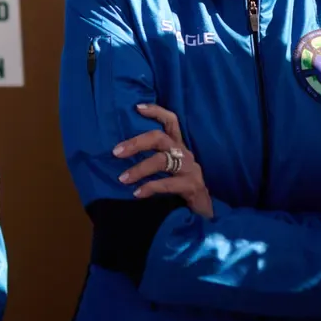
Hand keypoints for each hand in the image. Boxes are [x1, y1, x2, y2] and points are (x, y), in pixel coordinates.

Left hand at [113, 103, 212, 218]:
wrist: (204, 212)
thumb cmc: (180, 187)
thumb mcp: (168, 168)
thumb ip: (153, 158)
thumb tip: (121, 153)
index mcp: (178, 147)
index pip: (171, 121)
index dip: (156, 111)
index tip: (137, 107)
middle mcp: (184, 153)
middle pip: (160, 138)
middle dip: (136, 143)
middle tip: (116, 152)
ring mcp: (190, 169)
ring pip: (162, 161)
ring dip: (139, 169)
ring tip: (122, 178)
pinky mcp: (192, 186)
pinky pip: (168, 184)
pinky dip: (150, 187)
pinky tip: (137, 193)